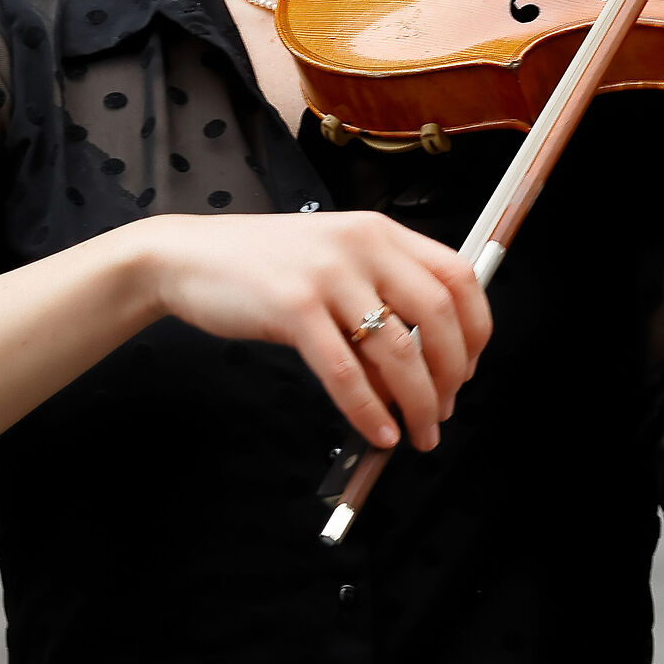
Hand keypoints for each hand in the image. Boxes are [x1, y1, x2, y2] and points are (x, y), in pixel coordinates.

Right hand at [135, 211, 491, 452]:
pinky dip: (367, 409)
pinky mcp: (293, 307)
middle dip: (452, 373)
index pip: (457, 275)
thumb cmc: (264, 265)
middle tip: (446, 409)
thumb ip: (379, 296)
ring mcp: (329, 275)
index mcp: (380, 232)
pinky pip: (345, 370)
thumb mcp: (335, 262)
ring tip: (418, 432)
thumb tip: (423, 364)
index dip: (476, 327)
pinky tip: (377, 431)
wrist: (187, 257)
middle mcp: (363, 246)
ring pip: (396, 349)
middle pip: (438, 314)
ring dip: (417, 401)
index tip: (470, 366)